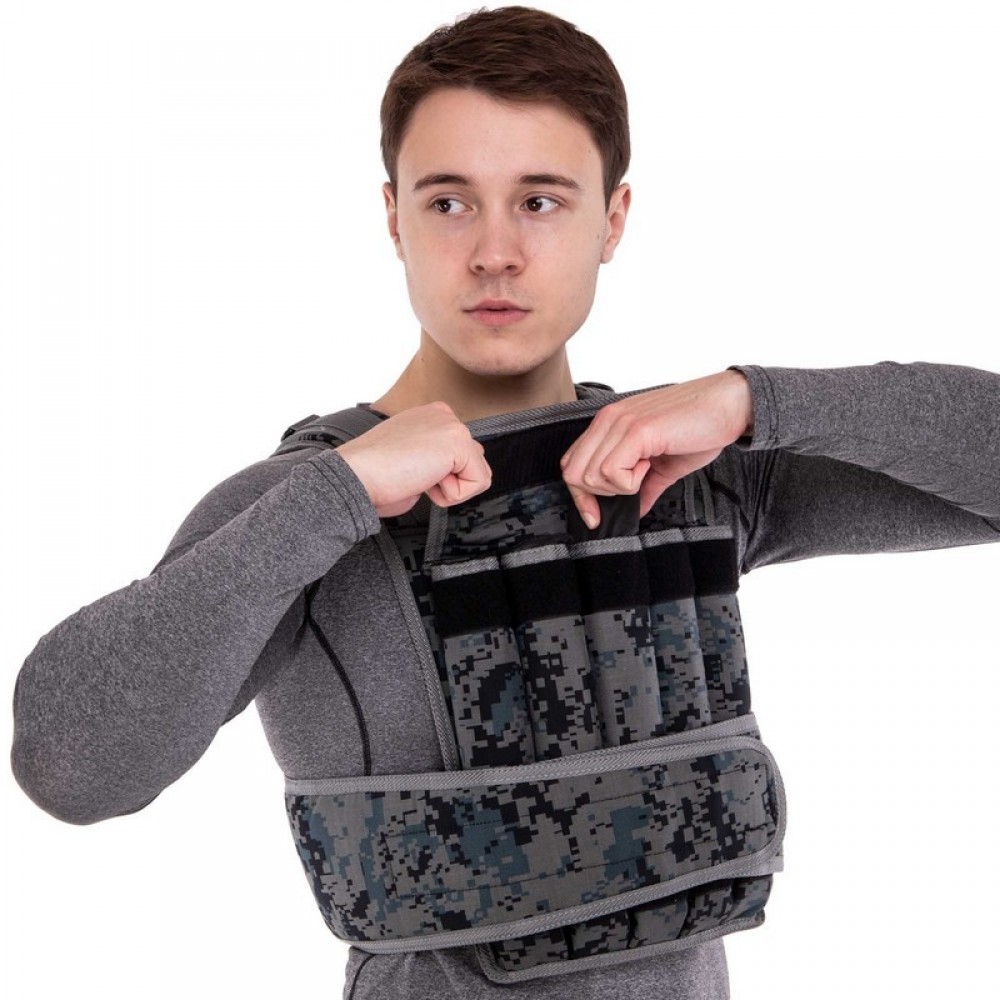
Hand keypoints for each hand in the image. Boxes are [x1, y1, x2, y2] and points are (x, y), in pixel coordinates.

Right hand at [336, 401, 492, 517]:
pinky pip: (478, 482)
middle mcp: (443, 415)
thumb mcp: (411, 457)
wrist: (357, 476)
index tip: (412, 470)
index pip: (462, 453)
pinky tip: (426, 481)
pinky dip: (453, 494)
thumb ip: (435, 457)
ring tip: (419, 477)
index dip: (442, 475)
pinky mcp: (458, 443)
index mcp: (430, 416)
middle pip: (474, 462)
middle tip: (415, 475)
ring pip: (478, 473)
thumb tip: (453, 471)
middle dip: (450, 480)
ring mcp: (452, 426)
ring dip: (450, 488)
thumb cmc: (374, 474)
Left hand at [560, 370, 753, 527]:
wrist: (730, 405)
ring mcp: (620, 423)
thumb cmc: (701, 428)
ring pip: (590, 476)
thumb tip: (634, 511)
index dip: (580, 496)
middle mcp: (609, 419)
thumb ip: (643, 487)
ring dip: (619, 486)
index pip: (571, 464)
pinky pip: (612, 471)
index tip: (595, 517)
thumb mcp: (664, 464)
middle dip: (600, 495)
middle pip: (573, 473)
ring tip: (646, 470)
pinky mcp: (637, 431)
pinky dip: (630, 482)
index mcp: (610, 423)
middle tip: (633, 486)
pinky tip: (650, 466)